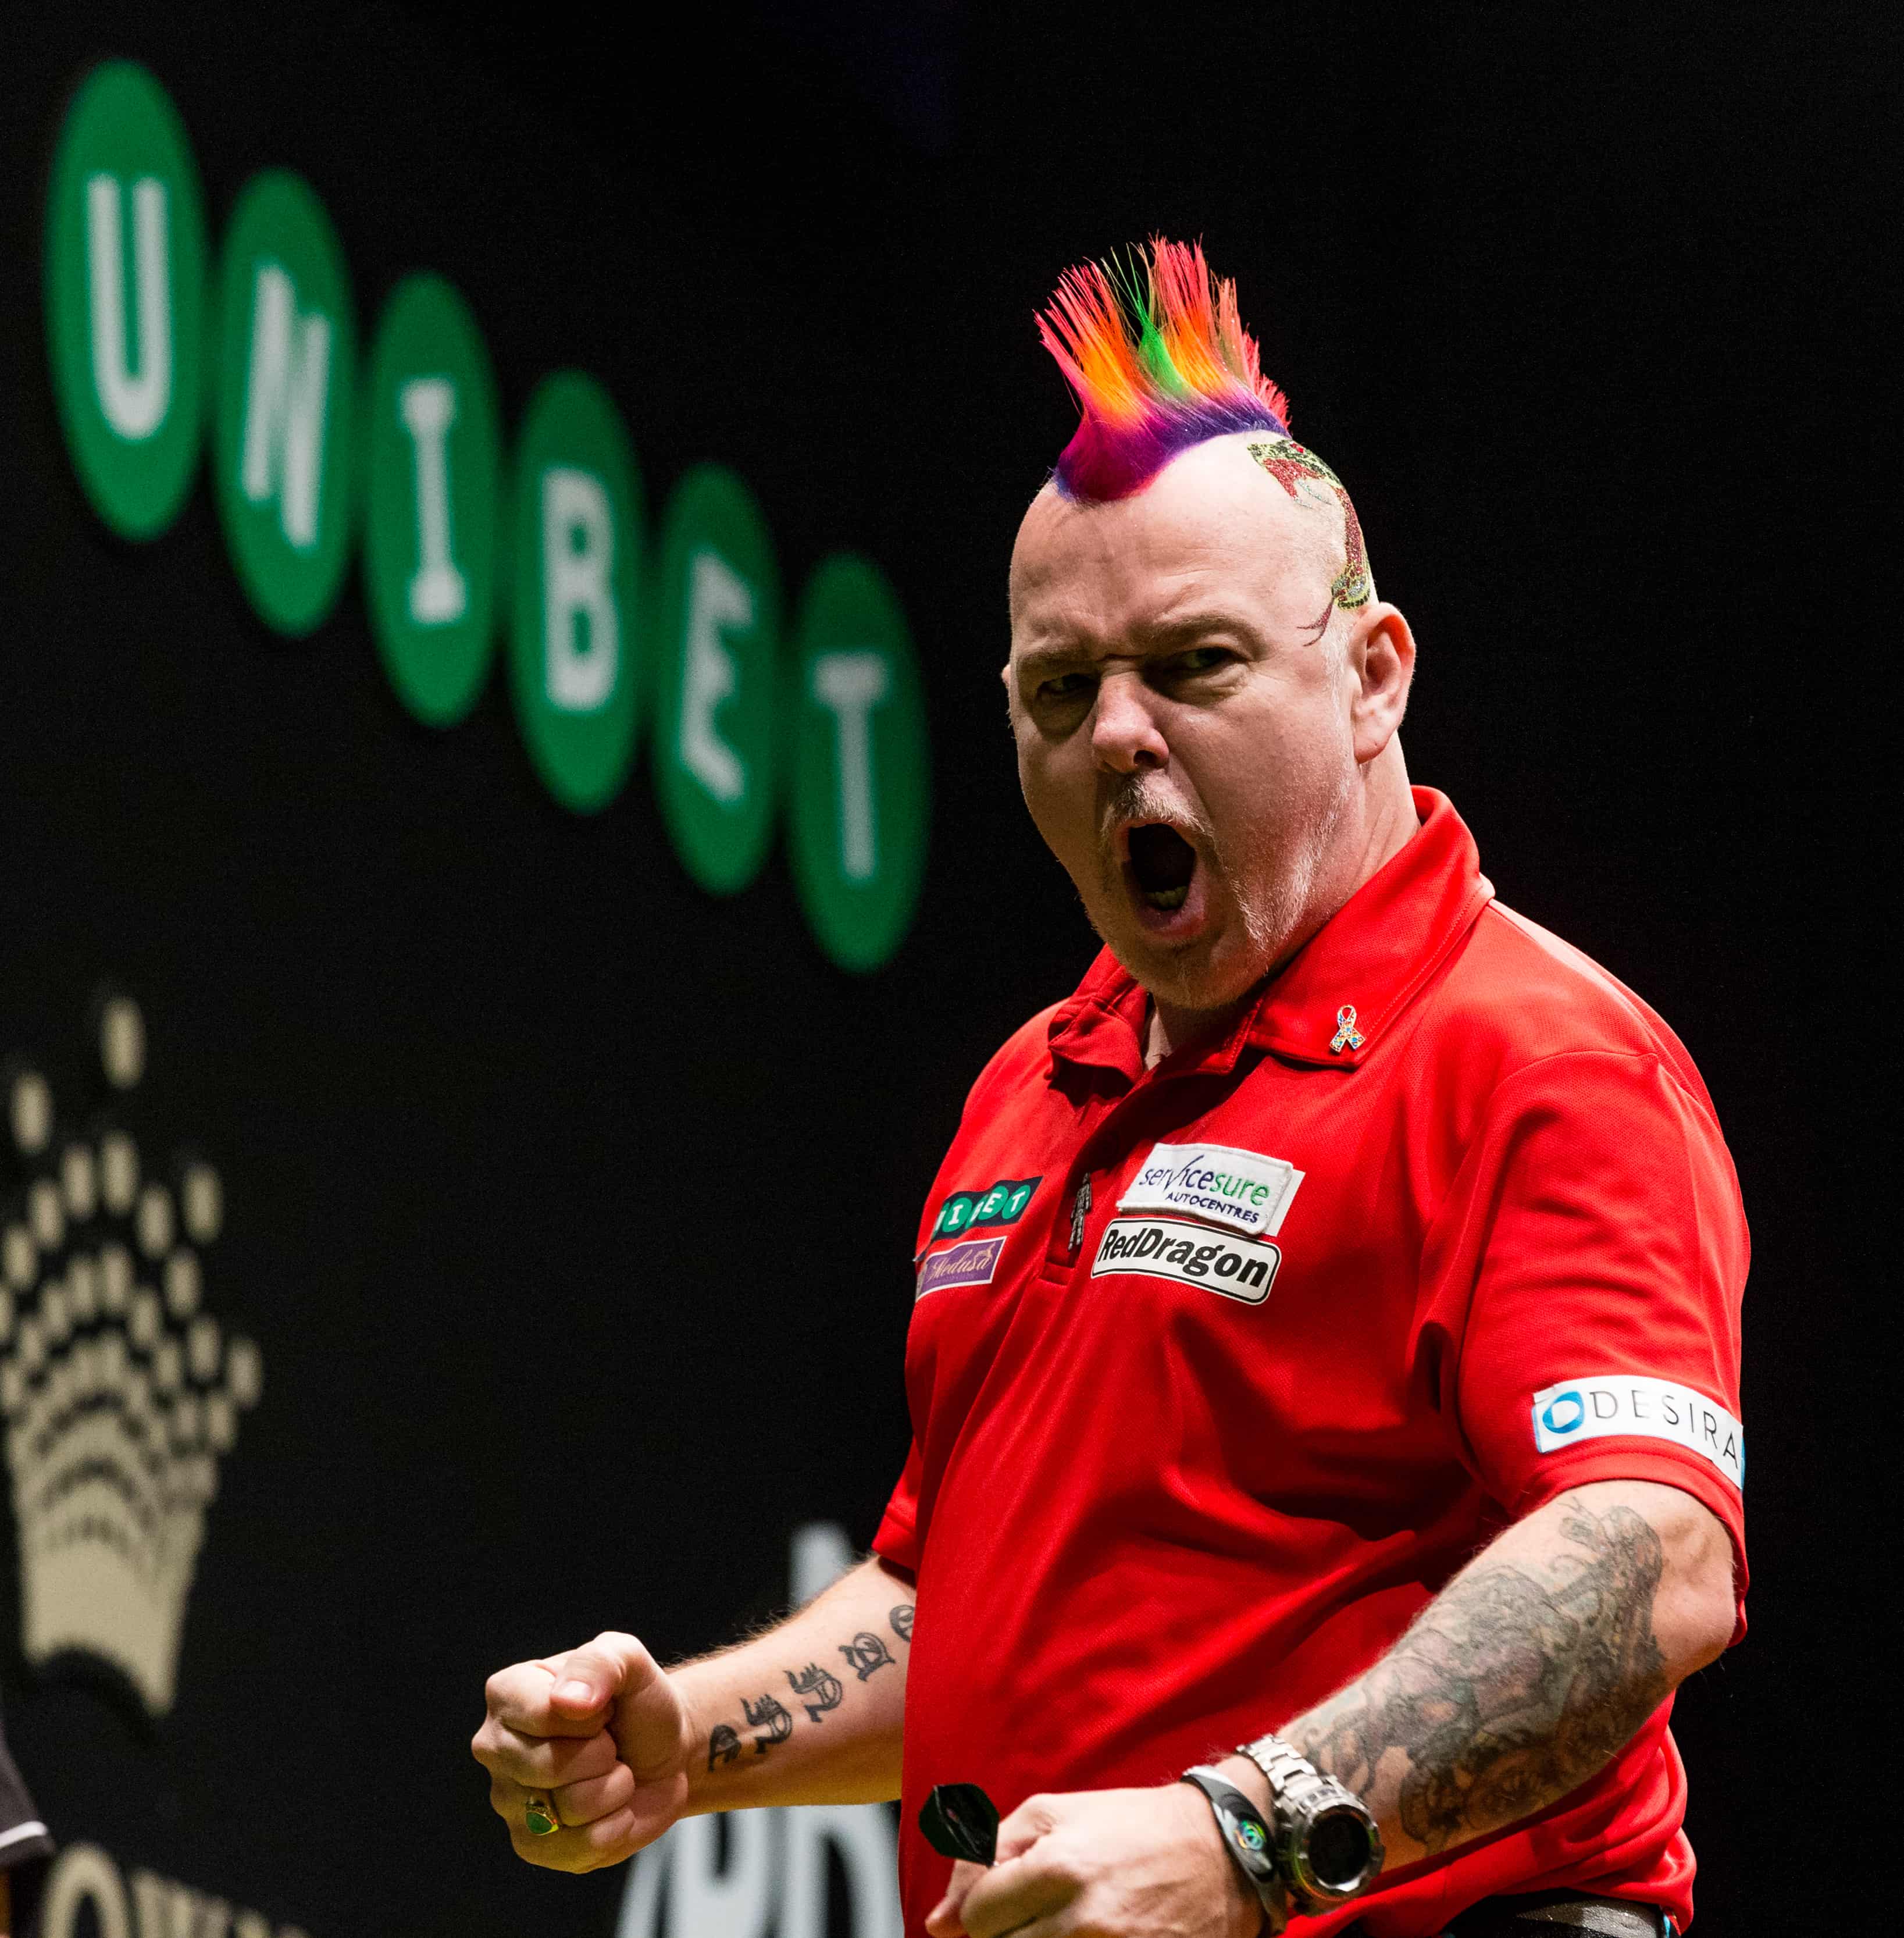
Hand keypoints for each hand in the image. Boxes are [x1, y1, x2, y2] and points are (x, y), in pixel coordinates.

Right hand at [472, 1630, 692, 1871]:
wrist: (664, 1753)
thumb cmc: (637, 1702)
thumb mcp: (629, 1660)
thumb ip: (599, 1663)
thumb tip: (566, 1700)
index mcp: (508, 1693)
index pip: (543, 1714)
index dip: (591, 1717)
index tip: (605, 1709)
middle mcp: (495, 1748)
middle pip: (551, 1766)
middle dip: (602, 1754)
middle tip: (610, 1743)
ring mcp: (508, 1800)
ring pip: (569, 1808)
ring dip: (613, 1789)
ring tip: (613, 1772)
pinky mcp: (532, 1845)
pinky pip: (578, 1847)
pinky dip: (614, 1826)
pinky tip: (613, 1806)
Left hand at [925, 1782, 1262, 1937]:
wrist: (1221, 1850)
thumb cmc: (1128, 1826)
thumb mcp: (1052, 1814)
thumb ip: (985, 1856)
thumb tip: (937, 1923)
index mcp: (1058, 1867)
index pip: (978, 1917)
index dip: (982, 1910)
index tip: (1007, 1899)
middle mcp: (1083, 1919)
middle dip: (1007, 1935)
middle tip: (1037, 1914)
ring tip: (1061, 1924)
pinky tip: (1086, 1935)